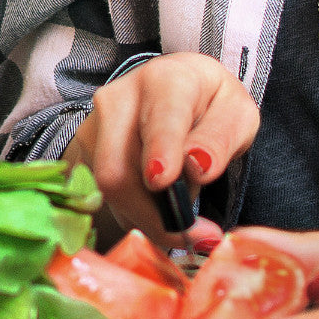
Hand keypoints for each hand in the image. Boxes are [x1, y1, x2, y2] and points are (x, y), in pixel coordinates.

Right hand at [66, 52, 258, 247]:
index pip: (159, 120)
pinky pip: (102, 198)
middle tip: (193, 237)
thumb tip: (198, 167)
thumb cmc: (207, 105)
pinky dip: (133, 214)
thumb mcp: (236, 114)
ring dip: (145, 217)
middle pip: (119, 169)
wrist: (170, 94)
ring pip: (107, 191)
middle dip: (152, 213)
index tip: (162, 180)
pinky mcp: (82, 154)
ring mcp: (92, 128)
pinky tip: (155, 210)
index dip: (159, 151)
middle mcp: (118, 100)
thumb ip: (221, 139)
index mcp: (165, 82)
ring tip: (180, 223)